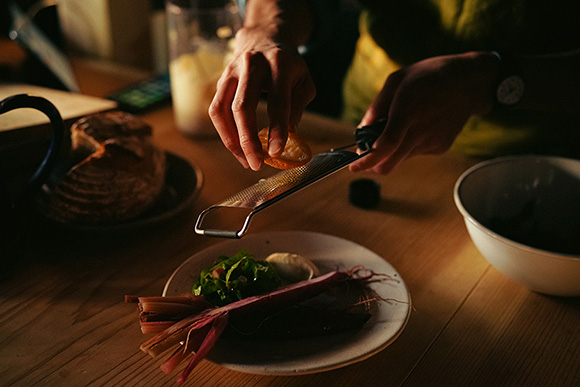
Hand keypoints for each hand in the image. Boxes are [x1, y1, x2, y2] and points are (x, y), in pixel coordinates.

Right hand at [209, 26, 315, 170]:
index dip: (277, 129)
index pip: (277, 102)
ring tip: (245, 160)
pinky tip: (236, 148)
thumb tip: (288, 135)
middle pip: (243, 107)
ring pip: (222, 110)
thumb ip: (298, 107)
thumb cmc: (288, 65)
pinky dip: (224, 132)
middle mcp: (252, 65)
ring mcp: (231, 71)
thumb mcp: (304, 81)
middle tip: (255, 163)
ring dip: (231, 140)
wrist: (264, 38)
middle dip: (247, 140)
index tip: (275, 152)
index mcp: (279, 65)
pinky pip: (216, 110)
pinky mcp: (220, 80)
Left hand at [350, 51, 499, 173]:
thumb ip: (377, 107)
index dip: (367, 161)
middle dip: (373, 164)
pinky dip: (408, 144)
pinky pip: (415, 152)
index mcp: (408, 111)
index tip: (355, 166)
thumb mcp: (397, 81)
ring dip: (392, 150)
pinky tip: (419, 124)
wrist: (471, 82)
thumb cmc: (430, 76)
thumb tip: (362, 130)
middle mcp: (421, 130)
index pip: (386, 146)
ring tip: (402, 124)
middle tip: (366, 155)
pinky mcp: (441, 147)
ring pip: (401, 158)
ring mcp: (432, 141)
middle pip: (390, 163)